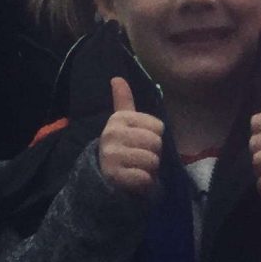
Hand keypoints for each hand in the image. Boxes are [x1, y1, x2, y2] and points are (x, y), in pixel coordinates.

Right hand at [98, 75, 164, 200]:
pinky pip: (145, 179)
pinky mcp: (115, 176)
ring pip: (152, 161)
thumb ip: (123, 100)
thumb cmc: (120, 147)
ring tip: (137, 170)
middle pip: (156, 143)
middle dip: (153, 155)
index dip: (154, 138)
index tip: (139, 142)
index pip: (158, 127)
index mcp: (119, 118)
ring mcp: (112, 155)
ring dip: (150, 171)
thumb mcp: (122, 123)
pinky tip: (134, 182)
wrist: (102, 178)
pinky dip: (145, 184)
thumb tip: (116, 77)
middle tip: (139, 159)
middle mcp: (112, 134)